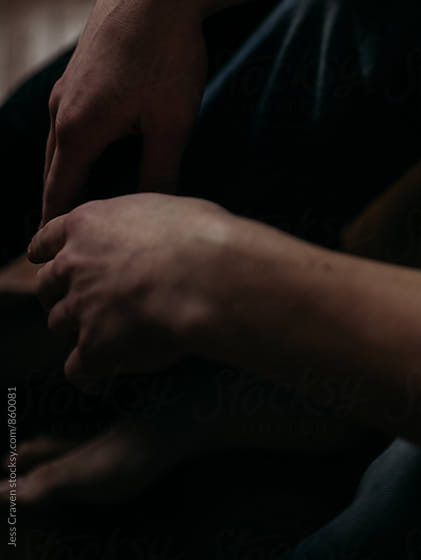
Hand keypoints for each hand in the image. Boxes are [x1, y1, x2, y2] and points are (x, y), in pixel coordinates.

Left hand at [28, 194, 230, 384]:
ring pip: (58, 323)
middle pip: (47, 284)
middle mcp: (74, 264)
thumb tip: (155, 239)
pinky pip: (76, 368)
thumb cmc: (199, 236)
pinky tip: (100, 381)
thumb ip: (141, 227)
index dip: (46, 251)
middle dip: (58, 293)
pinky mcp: (93, 347)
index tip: (45, 257)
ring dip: (75, 329)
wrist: (204, 275)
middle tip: (80, 299)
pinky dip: (87, 375)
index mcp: (89, 223)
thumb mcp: (165, 211)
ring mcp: (80, 306)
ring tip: (99, 336)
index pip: (47, 238)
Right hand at [42, 0, 206, 224]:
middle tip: (62, 246)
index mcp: (78, 133)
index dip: (59, 231)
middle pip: (53, 174)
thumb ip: (159, 172)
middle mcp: (61, 112)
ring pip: (60, 144)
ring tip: (77, 204)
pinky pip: (70, 119)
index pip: (59, 198)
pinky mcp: (81, 69)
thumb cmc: (168, 55)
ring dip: (66, 175)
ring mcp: (68, 87)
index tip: (57, 261)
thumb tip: (152, 213)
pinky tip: (95, 150)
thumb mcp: (172, 122)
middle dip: (59, 209)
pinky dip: (75, 144)